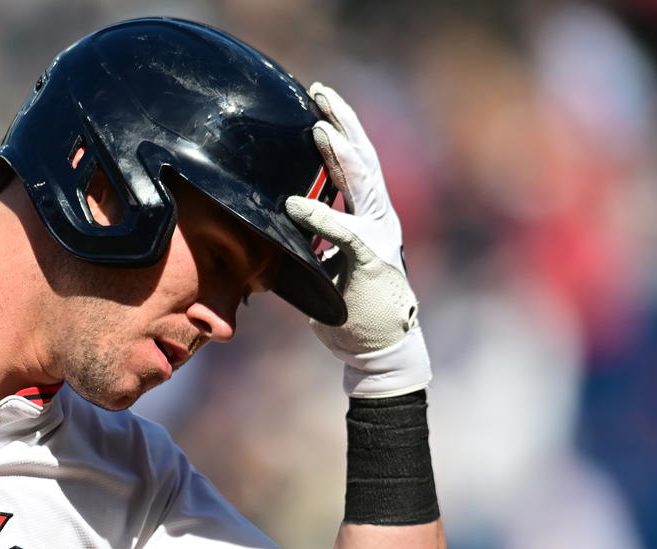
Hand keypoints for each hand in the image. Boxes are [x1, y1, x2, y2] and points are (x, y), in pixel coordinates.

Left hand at [285, 82, 429, 397]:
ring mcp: (378, 235)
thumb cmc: (348, 309)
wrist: (376, 347)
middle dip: (342, 122)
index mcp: (368, 216)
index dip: (339, 132)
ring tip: (318, 126)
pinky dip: (320, 216)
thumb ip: (312, 241)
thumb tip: (278, 224)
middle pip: (362, 158)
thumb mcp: (323, 267)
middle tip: (320, 91)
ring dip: (339, 153)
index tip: (318, 105)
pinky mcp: (370, 260)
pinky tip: (295, 203)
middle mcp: (378, 218)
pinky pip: (344, 232)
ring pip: (363, 182)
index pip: (354, 164)